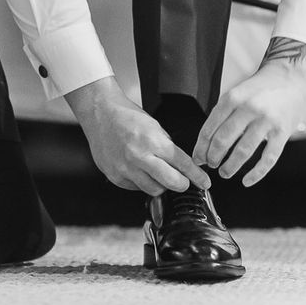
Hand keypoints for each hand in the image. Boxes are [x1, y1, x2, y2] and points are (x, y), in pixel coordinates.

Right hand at [65, 77, 210, 195]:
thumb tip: (182, 166)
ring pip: (153, 190)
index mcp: (154, 141)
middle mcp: (139, 157)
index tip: (204, 183)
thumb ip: (168, 148)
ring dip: (161, 185)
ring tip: (158, 175)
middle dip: (182, 184)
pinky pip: (135, 188)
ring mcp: (125, 168)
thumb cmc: (128, 118)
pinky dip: (141, 182)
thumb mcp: (155, 127)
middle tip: (183, 182)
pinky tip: (139, 171)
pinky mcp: (114, 175)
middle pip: (171, 183)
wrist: (101, 114)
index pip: (183, 164)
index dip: (197, 176)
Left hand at [192, 37, 305, 186]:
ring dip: (230, 167)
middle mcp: (249, 108)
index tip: (198, 159)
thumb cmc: (258, 89)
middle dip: (212, 158)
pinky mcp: (283, 132)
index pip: (209, 129)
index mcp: (232, 99)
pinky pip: (268, 158)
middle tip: (210, 165)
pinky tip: (246, 181)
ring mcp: (267, 121)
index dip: (201, 148)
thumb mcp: (234, 94)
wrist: (289, 75)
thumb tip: (204, 146)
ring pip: (243, 151)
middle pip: (222, 141)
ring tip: (224, 173)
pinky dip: (256, 173)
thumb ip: (220, 117)